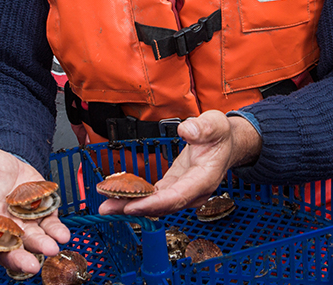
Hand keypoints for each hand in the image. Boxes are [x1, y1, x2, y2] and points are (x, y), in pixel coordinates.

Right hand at [0, 147, 70, 273]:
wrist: (7, 164)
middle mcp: (2, 226)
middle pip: (9, 249)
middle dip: (19, 258)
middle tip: (31, 265)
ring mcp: (24, 223)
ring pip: (32, 240)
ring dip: (42, 246)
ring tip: (52, 249)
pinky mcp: (42, 214)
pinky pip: (50, 226)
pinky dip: (57, 231)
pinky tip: (64, 235)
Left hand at [98, 110, 260, 215]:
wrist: (226, 142)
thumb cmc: (220, 135)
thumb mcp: (215, 124)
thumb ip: (202, 127)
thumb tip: (186, 130)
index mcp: (204, 178)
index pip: (176, 196)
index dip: (153, 203)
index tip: (131, 206)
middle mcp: (193, 191)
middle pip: (162, 206)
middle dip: (134, 208)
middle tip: (107, 208)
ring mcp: (183, 192)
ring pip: (156, 205)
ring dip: (131, 205)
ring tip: (106, 205)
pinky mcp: (174, 188)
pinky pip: (154, 197)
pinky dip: (137, 197)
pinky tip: (119, 195)